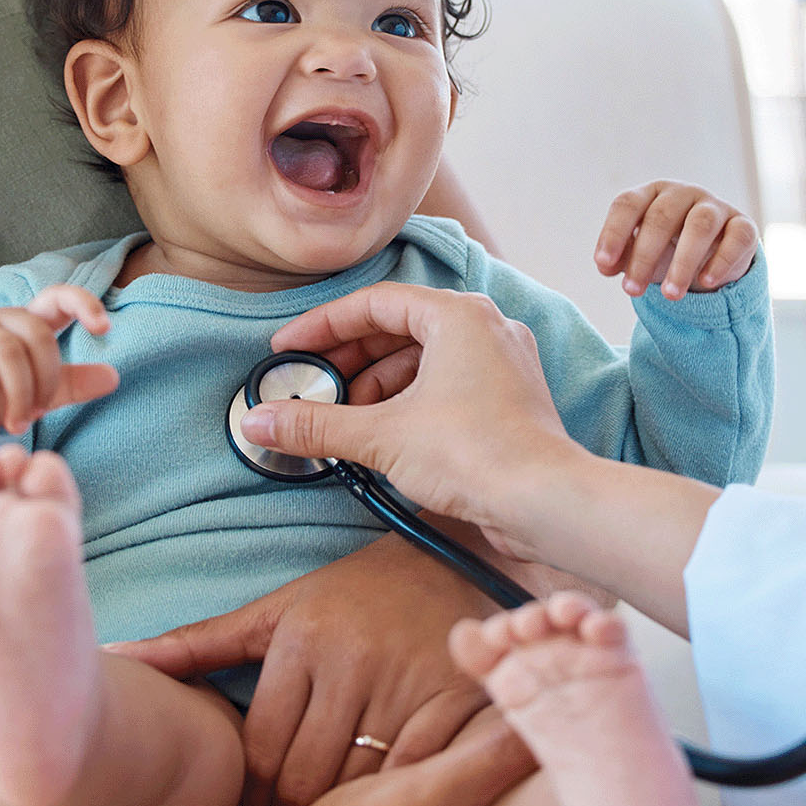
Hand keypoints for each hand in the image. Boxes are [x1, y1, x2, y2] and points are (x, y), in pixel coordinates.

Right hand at [0, 284, 118, 434]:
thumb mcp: (41, 389)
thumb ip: (74, 382)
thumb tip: (113, 377)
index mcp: (29, 321)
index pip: (58, 296)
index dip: (83, 303)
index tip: (104, 328)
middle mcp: (1, 319)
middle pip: (36, 334)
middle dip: (44, 378)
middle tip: (38, 413)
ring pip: (7, 352)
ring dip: (18, 394)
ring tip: (17, 425)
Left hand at [107, 534, 496, 805]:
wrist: (460, 557)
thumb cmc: (356, 594)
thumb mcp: (277, 611)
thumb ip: (198, 643)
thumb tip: (113, 658)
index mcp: (302, 636)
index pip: (261, 749)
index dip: (248, 800)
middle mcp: (353, 657)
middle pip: (306, 777)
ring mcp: (409, 681)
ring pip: (357, 786)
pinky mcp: (459, 699)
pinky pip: (415, 777)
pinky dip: (396, 804)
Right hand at [242, 284, 585, 548]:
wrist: (547, 502)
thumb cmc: (477, 454)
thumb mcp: (382, 436)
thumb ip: (316, 425)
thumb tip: (259, 422)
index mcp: (458, 315)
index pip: (374, 303)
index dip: (323, 326)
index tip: (288, 349)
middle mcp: (486, 327)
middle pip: (398, 329)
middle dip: (349, 361)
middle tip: (310, 388)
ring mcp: (502, 362)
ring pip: (423, 359)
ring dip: (377, 385)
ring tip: (344, 419)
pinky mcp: (508, 399)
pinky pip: (446, 384)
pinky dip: (408, 401)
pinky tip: (381, 434)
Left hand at [594, 180, 758, 299]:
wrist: (714, 255)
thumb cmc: (669, 249)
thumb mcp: (641, 253)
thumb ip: (621, 257)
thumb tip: (605, 266)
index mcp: (652, 194)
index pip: (628, 203)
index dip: (613, 232)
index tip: (603, 264)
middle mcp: (683, 194)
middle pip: (661, 216)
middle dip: (644, 256)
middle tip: (632, 290)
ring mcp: (715, 207)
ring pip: (700, 225)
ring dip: (683, 262)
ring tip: (669, 295)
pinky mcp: (743, 225)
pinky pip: (737, 238)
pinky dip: (722, 261)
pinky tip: (706, 283)